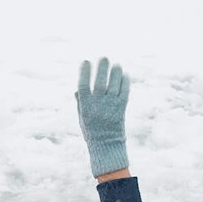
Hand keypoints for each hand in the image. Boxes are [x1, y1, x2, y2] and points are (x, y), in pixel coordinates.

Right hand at [76, 58, 129, 178]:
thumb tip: (78, 90)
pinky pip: (124, 91)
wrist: (106, 144)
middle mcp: (98, 104)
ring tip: (116, 64)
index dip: (84, 72)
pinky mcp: (121, 108)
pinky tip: (124, 74)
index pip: (83, 85)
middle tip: (103, 57)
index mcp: (86, 106)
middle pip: (100, 82)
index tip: (85, 61)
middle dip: (101, 68)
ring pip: (114, 85)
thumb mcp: (82, 117)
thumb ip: (80, 103)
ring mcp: (110, 105)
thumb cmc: (91, 130)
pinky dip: (125, 82)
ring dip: (115, 73)